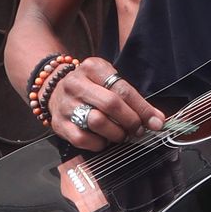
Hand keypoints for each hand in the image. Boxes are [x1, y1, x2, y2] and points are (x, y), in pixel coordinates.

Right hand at [48, 57, 164, 150]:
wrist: (53, 89)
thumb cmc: (91, 86)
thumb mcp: (109, 81)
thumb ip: (132, 98)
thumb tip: (157, 120)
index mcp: (92, 68)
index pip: (122, 89)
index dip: (142, 108)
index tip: (156, 122)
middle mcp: (76, 84)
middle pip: (111, 104)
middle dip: (131, 120)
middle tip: (138, 130)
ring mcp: (66, 104)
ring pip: (96, 122)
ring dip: (116, 133)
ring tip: (122, 135)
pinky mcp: (59, 124)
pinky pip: (83, 139)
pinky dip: (99, 143)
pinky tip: (104, 140)